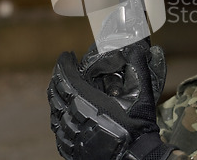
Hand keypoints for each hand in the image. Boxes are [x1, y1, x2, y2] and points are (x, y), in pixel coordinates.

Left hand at [47, 40, 173, 159]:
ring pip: (54, 112)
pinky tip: (65, 114)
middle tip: (65, 68)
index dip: (64, 63)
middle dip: (58, 77)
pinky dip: (59, 117)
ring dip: (57, 97)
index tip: (67, 55)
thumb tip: (137, 49)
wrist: (135, 158)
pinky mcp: (70, 150)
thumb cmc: (138, 128)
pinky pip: (57, 130)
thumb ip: (138, 68)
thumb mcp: (142, 95)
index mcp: (85, 101)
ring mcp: (69, 136)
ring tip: (64, 89)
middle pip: (55, 92)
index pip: (65, 76)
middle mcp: (72, 118)